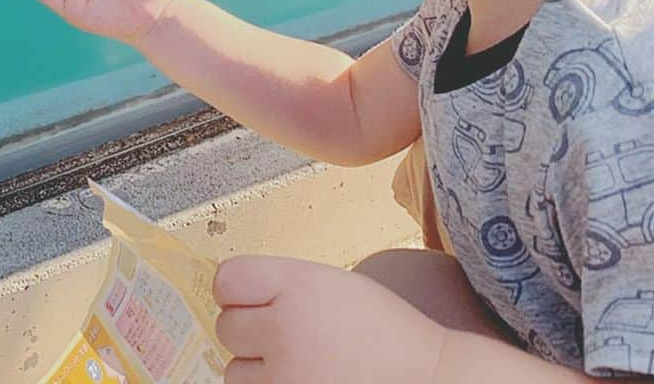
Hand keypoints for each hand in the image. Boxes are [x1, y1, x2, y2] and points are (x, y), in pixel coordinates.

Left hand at [214, 256, 444, 383]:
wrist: (427, 379)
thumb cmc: (382, 330)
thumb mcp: (330, 284)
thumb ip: (279, 284)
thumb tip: (230, 296)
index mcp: (296, 286)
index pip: (226, 280)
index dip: (237, 291)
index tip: (252, 299)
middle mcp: (284, 330)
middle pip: (226, 327)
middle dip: (250, 332)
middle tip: (288, 336)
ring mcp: (285, 378)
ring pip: (233, 373)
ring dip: (258, 371)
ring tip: (301, 366)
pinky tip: (301, 382)